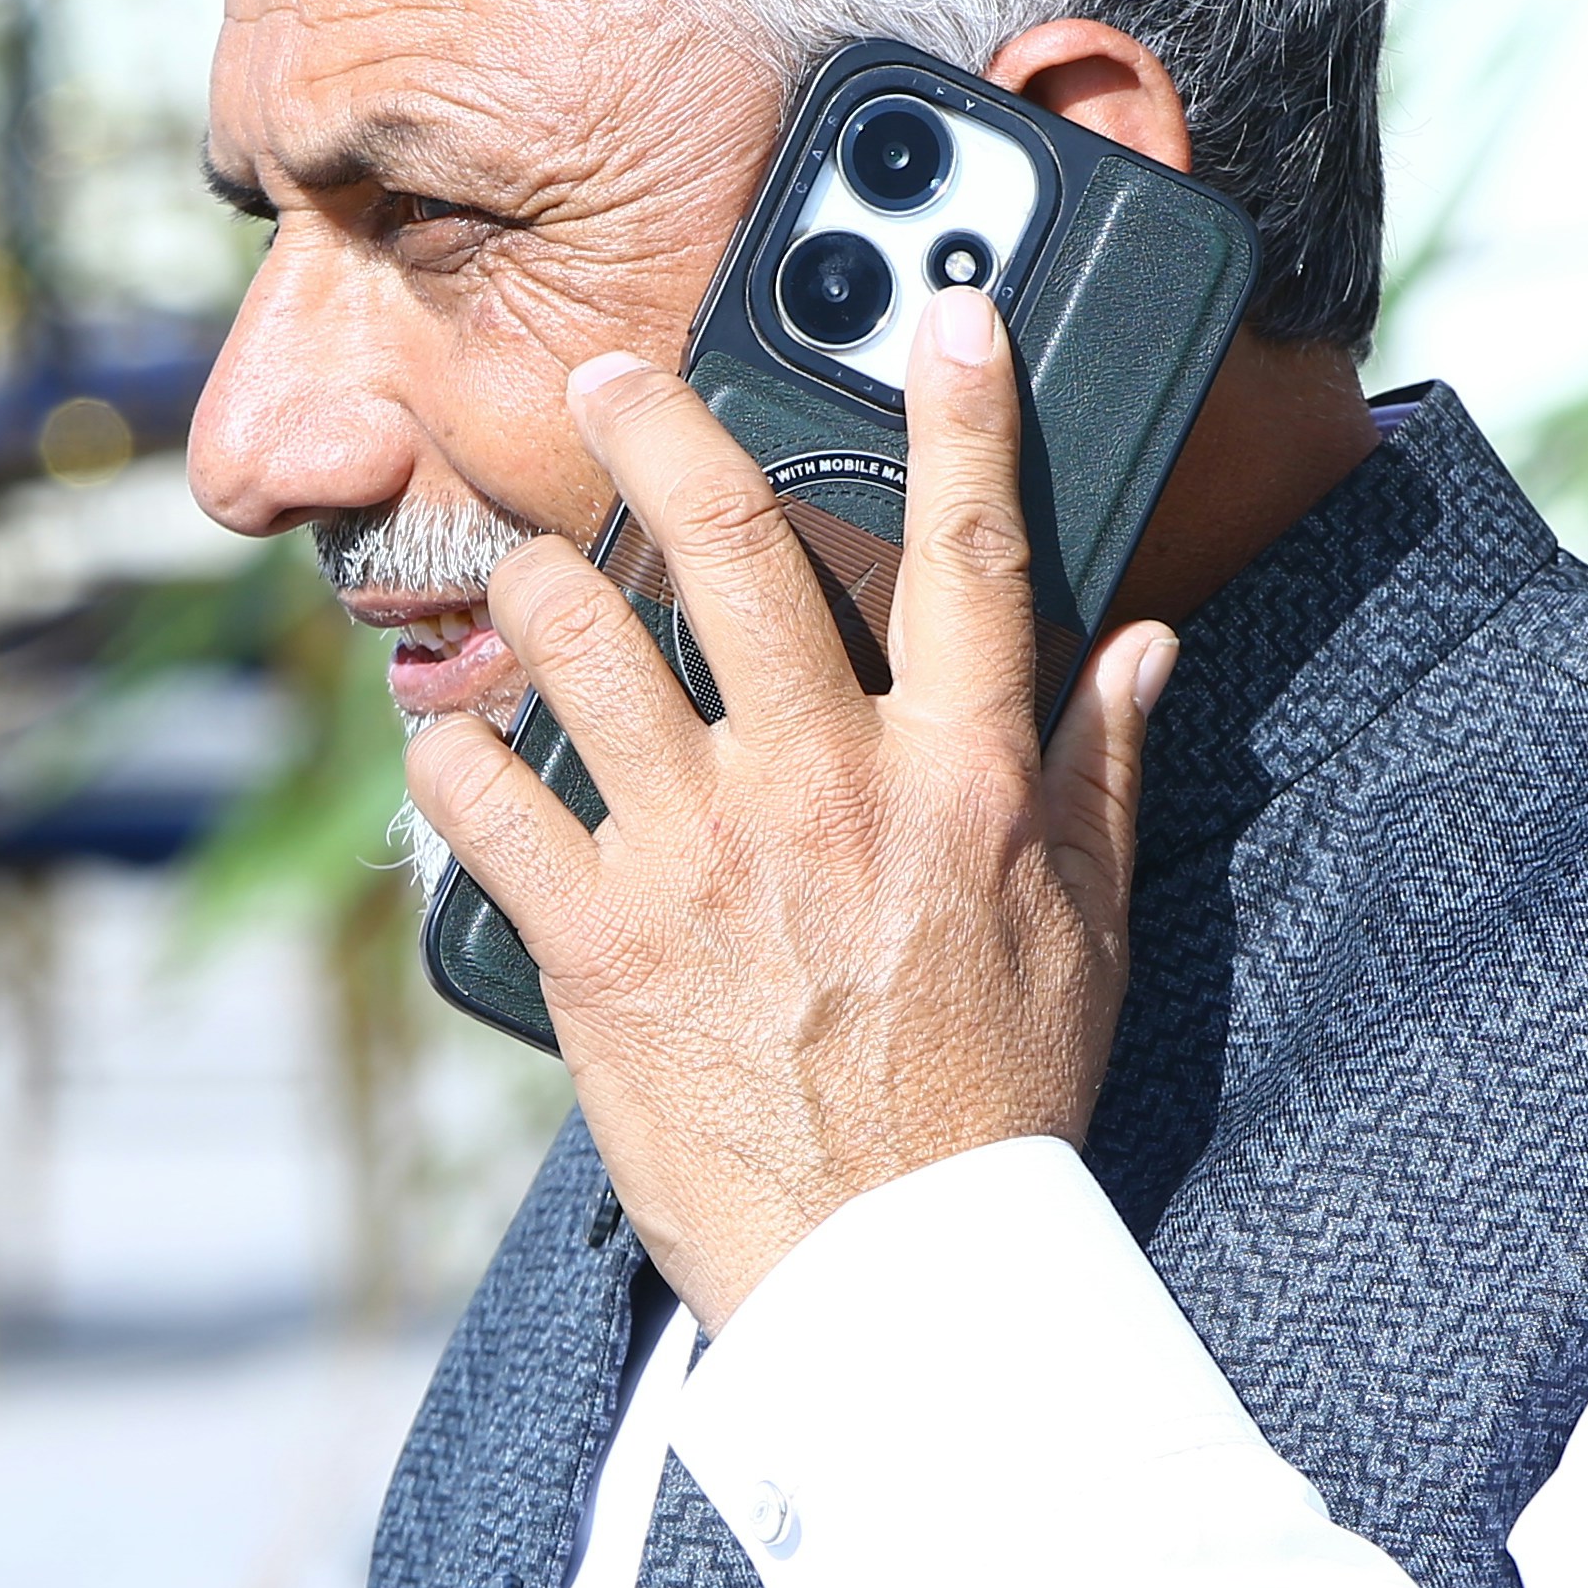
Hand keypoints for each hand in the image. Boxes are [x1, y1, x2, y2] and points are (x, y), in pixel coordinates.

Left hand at [402, 285, 1180, 1328]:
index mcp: (960, 777)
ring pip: (585, 646)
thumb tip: (1139, 650)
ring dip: (535, 587)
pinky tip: (447, 742)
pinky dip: (449, 759)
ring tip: (522, 577)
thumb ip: (1099, 773)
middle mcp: (827, 787)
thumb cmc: (994, 1103)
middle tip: (604, 373)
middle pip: (735, 548)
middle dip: (659, 428)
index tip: (941, 312)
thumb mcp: (1086, 929)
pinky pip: (486, 804)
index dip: (962, 415)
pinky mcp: (596, 940)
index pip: (971, 554)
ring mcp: (702, 857)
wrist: (896, 1275)